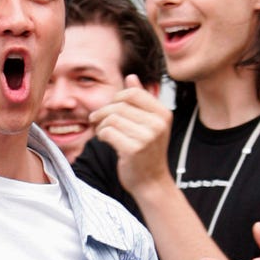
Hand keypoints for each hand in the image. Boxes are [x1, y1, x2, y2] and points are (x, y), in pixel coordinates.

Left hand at [89, 76, 172, 196]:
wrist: (151, 183)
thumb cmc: (147, 152)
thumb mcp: (148, 123)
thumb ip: (140, 99)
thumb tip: (131, 76)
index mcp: (163, 113)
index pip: (132, 93)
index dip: (116, 98)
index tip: (109, 108)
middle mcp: (158, 124)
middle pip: (119, 105)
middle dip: (103, 111)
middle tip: (96, 120)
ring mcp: (147, 137)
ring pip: (111, 118)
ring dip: (101, 125)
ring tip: (102, 132)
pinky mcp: (134, 149)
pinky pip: (107, 132)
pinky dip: (101, 135)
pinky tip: (106, 141)